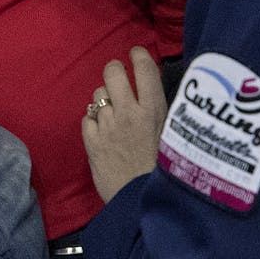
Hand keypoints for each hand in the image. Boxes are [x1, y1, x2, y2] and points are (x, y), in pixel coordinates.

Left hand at [82, 46, 166, 202]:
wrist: (144, 205)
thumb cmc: (166, 172)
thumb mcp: (174, 137)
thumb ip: (163, 113)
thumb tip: (154, 90)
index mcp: (154, 110)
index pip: (144, 67)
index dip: (139, 55)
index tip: (136, 54)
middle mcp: (128, 113)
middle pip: (113, 72)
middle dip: (115, 70)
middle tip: (118, 76)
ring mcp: (107, 127)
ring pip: (98, 95)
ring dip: (105, 99)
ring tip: (113, 111)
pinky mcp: (91, 143)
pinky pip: (86, 119)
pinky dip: (93, 122)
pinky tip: (102, 132)